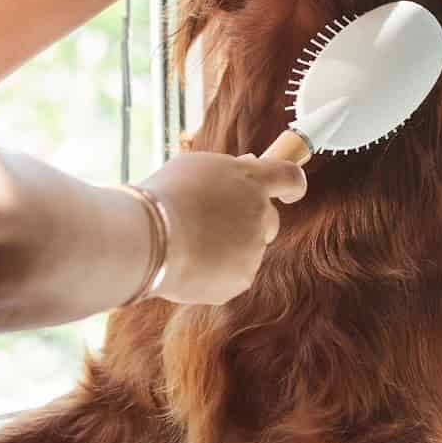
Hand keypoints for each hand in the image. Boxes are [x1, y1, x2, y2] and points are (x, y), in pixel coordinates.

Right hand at [135, 151, 306, 305]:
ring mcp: (254, 248)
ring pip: (247, 249)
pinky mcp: (242, 278)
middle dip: (251, 223)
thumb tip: (248, 165)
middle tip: (217, 226)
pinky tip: (188, 264)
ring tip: (187, 245)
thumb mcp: (195, 168)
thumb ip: (227, 171)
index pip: (289, 177)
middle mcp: (260, 212)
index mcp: (250, 179)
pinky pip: (232, 275)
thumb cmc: (162, 197)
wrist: (148, 238)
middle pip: (269, 220)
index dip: (293, 185)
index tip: (291, 193)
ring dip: (226, 248)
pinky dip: (214, 272)